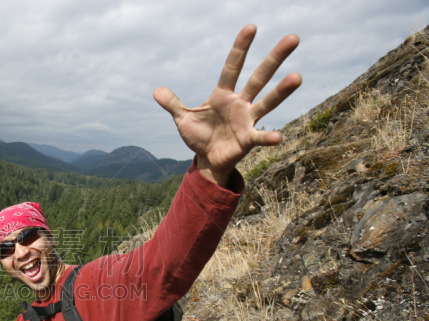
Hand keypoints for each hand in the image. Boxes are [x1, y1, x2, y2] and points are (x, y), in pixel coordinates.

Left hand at [154, 24, 301, 186]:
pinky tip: (278, 136)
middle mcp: (240, 103)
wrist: (208, 160)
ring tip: (297, 77)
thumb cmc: (199, 136)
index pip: (232, 66)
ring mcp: (247, 120)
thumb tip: (156, 91)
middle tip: (293, 38)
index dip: (240, 48)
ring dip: (281, 91)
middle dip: (274, 58)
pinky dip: (268, 137)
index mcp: (223, 94)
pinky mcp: (248, 139)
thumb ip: (173, 104)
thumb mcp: (183, 119)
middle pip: (259, 77)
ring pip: (267, 101)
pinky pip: (260, 136)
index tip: (251, 27)